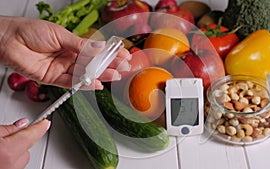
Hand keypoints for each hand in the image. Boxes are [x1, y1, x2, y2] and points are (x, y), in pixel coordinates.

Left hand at [0, 16, 131, 88]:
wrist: (8, 39)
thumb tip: (100, 47)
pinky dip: (83, 84)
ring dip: (99, 75)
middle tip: (122, 68)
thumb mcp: (60, 34)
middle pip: (92, 63)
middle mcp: (68, 56)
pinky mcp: (52, 78)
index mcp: (71, 43)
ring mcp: (61, 68)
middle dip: (108, 66)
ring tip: (113, 76)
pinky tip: (95, 84)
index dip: (109, 53)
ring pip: (84, 74)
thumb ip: (81, 45)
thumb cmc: (29, 31)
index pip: (95, 50)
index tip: (123, 54)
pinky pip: (71, 83)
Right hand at [0, 119, 49, 168]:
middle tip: (6, 137)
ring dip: (15, 152)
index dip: (39, 127)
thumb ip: (8, 129)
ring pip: (22, 158)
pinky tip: (1, 157)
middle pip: (27, 148)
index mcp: (8, 151)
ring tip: (0, 148)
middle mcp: (12, 165)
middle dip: (20, 140)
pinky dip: (10, 161)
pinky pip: (15, 166)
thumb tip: (21, 125)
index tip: (45, 122)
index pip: (32, 135)